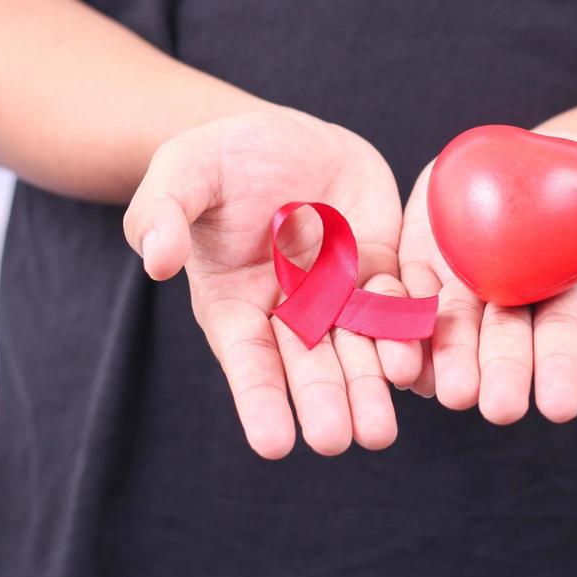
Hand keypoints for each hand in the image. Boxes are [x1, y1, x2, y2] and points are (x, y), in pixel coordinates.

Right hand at [123, 107, 407, 458]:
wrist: (283, 130)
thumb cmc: (220, 156)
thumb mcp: (184, 172)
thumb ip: (163, 214)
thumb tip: (155, 261)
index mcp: (235, 303)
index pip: (248, 359)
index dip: (260, 400)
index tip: (273, 445)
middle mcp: (290, 310)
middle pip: (310, 364)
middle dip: (324, 402)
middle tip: (338, 440)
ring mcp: (339, 292)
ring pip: (360, 345)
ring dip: (372, 384)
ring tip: (382, 427)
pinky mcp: (379, 267)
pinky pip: (399, 300)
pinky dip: (410, 329)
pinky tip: (421, 361)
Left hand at [384, 131, 576, 423]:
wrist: (541, 157)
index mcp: (562, 298)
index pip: (561, 340)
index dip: (561, 370)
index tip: (561, 407)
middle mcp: (508, 301)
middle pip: (500, 342)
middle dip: (499, 375)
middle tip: (494, 409)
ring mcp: (461, 280)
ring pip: (446, 326)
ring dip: (441, 358)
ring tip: (439, 390)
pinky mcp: (420, 253)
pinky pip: (400, 286)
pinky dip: (392, 313)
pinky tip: (387, 346)